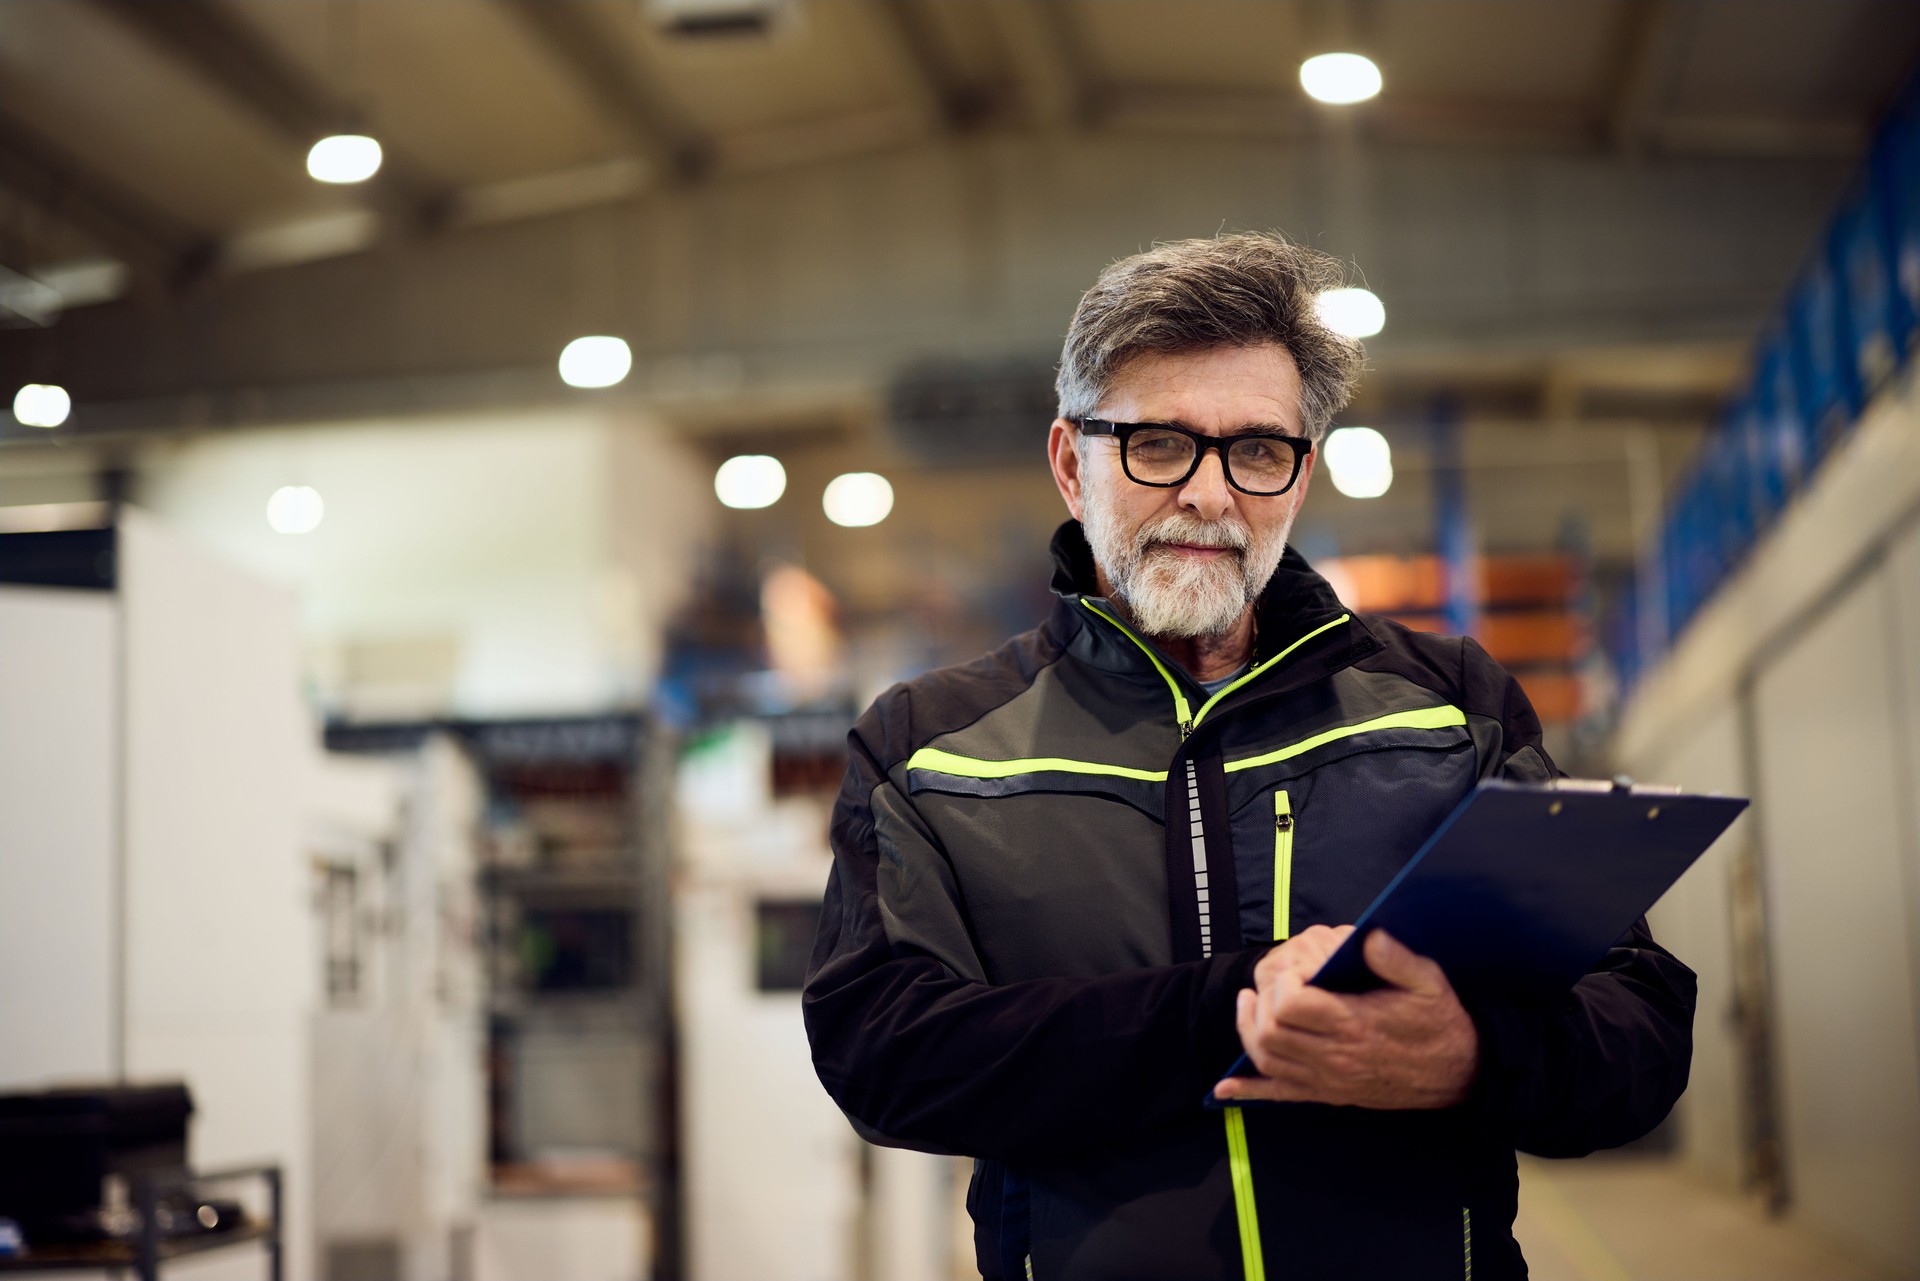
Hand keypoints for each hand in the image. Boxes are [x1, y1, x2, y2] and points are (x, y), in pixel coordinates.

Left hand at [1213, 927, 1478, 1108]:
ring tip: (1251, 1003)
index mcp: (1355, 1024)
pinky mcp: (1328, 1094)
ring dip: (1248, 1030)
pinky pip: (1280, 1096)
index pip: (1291, 1006)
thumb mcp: (1430, 982)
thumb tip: (1368, 935)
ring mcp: (1329, 1080)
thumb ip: (1398, 958)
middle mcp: (1336, 1057)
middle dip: (1262, 1001)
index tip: (1296, 967)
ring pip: (1267, 1060)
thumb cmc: (1440, 1023)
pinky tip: (1223, 1088)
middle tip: (1271, 980)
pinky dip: (1248, 1092)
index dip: (1282, 982)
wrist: (1459, 1074)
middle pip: (1270, 1032)